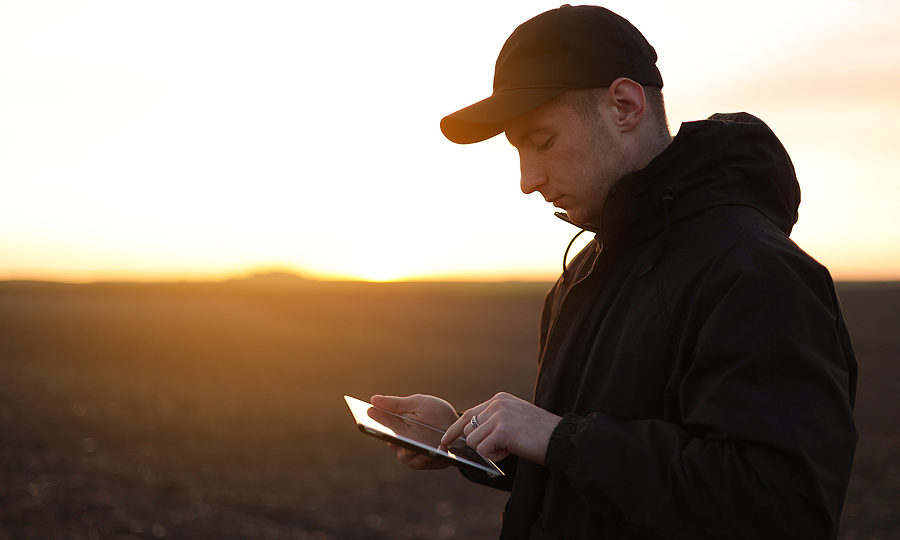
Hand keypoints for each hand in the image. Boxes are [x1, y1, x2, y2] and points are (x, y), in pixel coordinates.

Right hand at [370, 394, 458, 470]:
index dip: (372, 426)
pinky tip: (435, 450)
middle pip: (392, 444)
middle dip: (393, 440)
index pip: (379, 429)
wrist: (457, 425)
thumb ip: (396, 403)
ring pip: (405, 456)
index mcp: (395, 428)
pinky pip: (423, 463)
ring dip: (411, 450)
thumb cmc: (434, 412)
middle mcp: (401, 444)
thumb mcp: (417, 403)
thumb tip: (373, 399)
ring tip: (417, 445)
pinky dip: (428, 457)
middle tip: (394, 436)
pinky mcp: (428, 463)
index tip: (366, 421)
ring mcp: (414, 455)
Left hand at [440, 392, 561, 464]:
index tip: (444, 440)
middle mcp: (497, 404)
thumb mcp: (513, 420)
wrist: (561, 439)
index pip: (468, 414)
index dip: (454, 429)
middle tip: (501, 447)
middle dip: (480, 443)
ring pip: (474, 441)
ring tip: (510, 447)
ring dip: (490, 451)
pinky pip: (484, 450)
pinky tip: (511, 450)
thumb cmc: (539, 435)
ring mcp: (499, 415)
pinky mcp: (503, 429)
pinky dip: (496, 456)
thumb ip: (493, 422)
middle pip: (469, 429)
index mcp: (500, 399)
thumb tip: (470, 436)